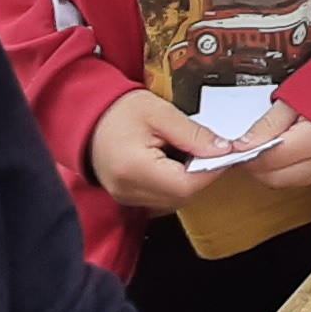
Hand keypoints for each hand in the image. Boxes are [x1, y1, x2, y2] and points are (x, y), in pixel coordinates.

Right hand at [89, 90, 227, 212]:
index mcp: (134, 169)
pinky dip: (174, 184)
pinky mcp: (128, 198)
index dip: (211, 170)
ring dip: (188, 180)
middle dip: (201, 174)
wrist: (86, 116)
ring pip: (175, 201)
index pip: (186, 184)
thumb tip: (222, 149)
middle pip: (182, 196)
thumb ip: (192, 133)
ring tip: (184, 152)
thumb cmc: (117, 110)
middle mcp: (128, 191)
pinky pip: (162, 199)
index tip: (224, 152)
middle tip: (207, 148)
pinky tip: (171, 163)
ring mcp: (126, 198)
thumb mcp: (159, 112)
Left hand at [234, 103, 310, 189]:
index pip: (269, 159)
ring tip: (262, 150)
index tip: (235, 148)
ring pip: (287, 182)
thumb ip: (268, 124)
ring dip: (270, 171)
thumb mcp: (295, 97)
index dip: (248, 155)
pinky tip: (280, 154)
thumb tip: (244, 144)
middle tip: (244, 150)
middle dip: (256, 167)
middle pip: (276, 178)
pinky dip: (286, 171)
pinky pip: (301, 178)